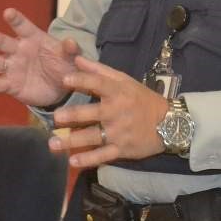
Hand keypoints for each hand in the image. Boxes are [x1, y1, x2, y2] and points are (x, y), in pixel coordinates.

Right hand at [0, 8, 79, 106]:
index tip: (8, 12)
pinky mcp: (11, 84)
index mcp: (34, 38)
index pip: (23, 26)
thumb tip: (71, 41)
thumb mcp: (71, 57)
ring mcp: (13, 67)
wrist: (61, 88)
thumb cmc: (64, 65)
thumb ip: (71, 49)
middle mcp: (19, 50)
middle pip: (3, 42)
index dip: (16, 19)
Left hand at [49, 55, 167, 167]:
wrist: (168, 122)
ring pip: (92, 137)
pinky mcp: (122, 149)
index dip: (81, 81)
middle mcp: (117, 111)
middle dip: (72, 116)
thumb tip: (77, 59)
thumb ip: (99, 71)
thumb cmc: (142, 98)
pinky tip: (72, 160)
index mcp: (118, 92)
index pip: (98, 84)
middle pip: (91, 113)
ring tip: (52, 144)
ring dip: (71, 141)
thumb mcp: (125, 80)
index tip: (64, 80)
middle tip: (55, 117)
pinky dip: (88, 159)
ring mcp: (119, 132)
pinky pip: (102, 155)